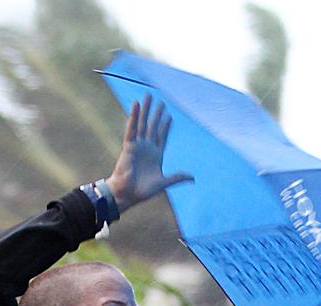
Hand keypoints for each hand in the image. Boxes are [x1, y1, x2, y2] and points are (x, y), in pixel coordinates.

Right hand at [105, 95, 192, 214]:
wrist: (127, 194)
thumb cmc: (143, 190)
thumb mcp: (164, 182)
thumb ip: (177, 177)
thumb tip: (193, 177)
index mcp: (156, 155)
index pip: (162, 136)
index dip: (166, 126)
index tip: (169, 115)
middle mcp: (147, 148)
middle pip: (153, 126)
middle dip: (157, 114)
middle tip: (161, 101)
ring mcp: (138, 145)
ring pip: (143, 123)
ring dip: (146, 110)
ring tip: (148, 96)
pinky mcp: (129, 145)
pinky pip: (132, 128)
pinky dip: (134, 116)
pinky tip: (137, 105)